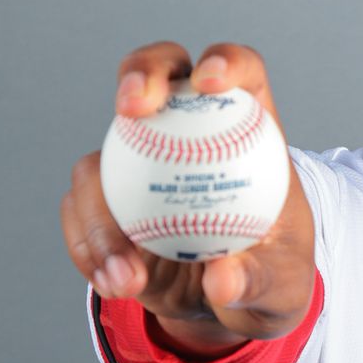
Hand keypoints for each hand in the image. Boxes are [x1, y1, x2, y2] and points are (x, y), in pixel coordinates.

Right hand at [60, 41, 315, 355]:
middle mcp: (187, 130)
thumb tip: (222, 278)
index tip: (210, 82)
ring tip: (128, 274)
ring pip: (102, 155)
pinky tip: (114, 281)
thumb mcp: (281, 287)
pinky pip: (80, 211)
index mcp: (247, 129)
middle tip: (133, 108)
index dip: (225, 61)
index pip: (241, 72)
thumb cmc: (270, 275)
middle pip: (159, 74)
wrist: (228, 302)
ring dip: (102, 212)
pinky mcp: (106, 200)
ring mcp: (140, 160)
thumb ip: (259, 280)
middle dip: (140, 73)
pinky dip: (88, 246)